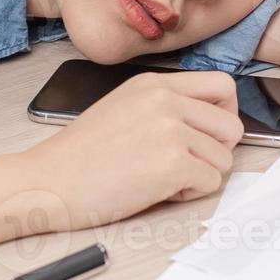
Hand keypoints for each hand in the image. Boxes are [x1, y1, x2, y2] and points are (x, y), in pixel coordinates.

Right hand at [23, 69, 244, 229]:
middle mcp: (166, 100)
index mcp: (154, 84)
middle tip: (185, 163)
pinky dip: (188, 194)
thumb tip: (208, 122)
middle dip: (215, 152)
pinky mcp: (172, 163)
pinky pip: (211, 182)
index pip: (223, 85)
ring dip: (199, 175)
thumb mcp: (122, 108)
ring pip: (224, 158)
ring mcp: (170, 130)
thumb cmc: (79, 156)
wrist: (47, 181)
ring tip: (161, 178)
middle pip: (231, 125)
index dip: (223, 114)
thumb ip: (165, 106)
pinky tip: (157, 190)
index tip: (207, 134)